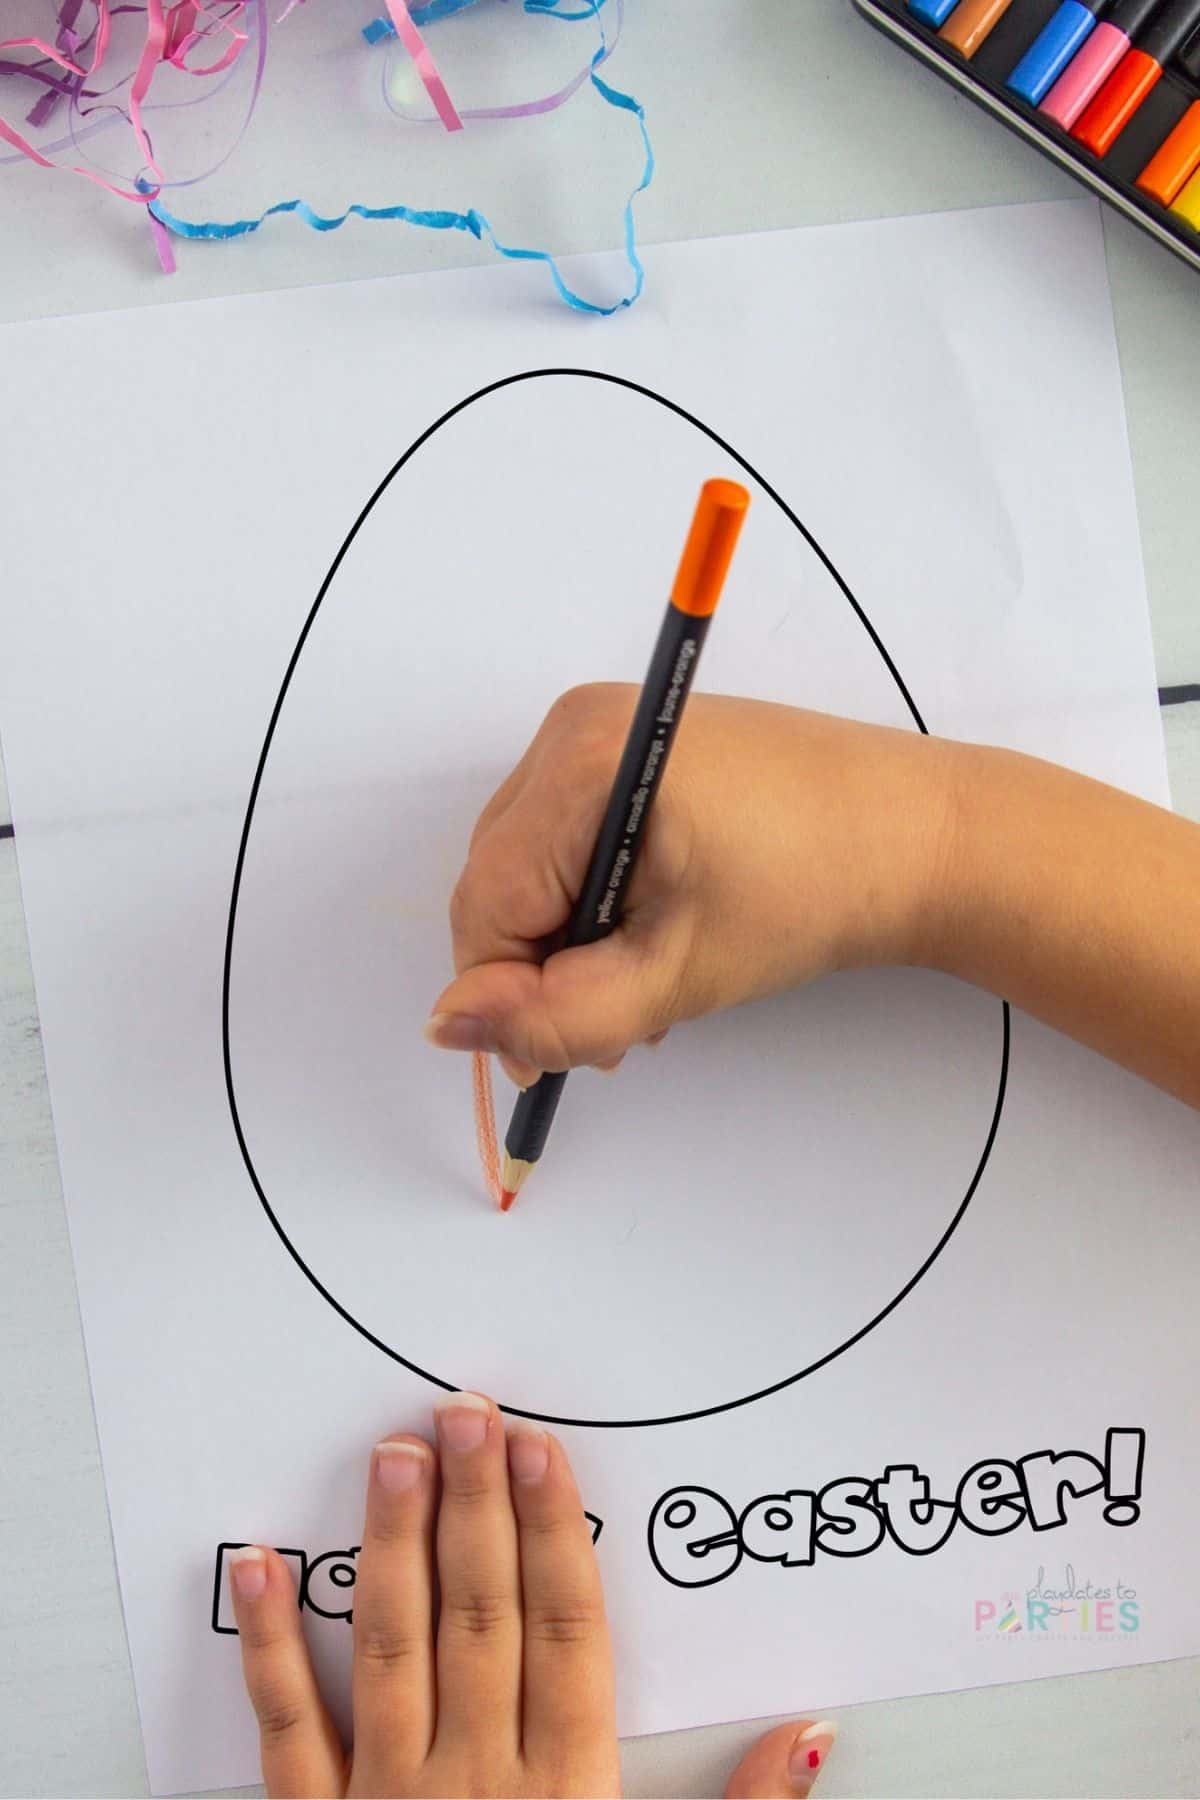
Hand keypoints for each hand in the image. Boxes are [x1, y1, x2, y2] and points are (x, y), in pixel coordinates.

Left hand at [228, 1393, 618, 1797]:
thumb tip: (776, 1746)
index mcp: (564, 1787)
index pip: (563, 1627)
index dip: (551, 1527)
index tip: (537, 1449)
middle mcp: (477, 1781)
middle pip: (481, 1611)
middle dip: (476, 1501)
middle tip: (464, 1415)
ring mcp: (393, 1798)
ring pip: (393, 1644)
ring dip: (396, 1539)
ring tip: (396, 1456)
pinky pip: (290, 1729)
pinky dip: (271, 1644)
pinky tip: (262, 1569)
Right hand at [426, 685, 954, 1084]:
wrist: (921, 836)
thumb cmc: (817, 890)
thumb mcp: (678, 976)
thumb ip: (556, 1015)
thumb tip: (444, 1028)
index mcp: (584, 761)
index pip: (486, 903)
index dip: (507, 995)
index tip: (555, 1059)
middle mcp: (577, 726)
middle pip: (499, 881)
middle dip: (542, 972)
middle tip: (616, 1035)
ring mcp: (602, 729)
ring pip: (530, 869)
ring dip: (569, 946)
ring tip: (646, 995)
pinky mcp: (630, 746)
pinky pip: (566, 841)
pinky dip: (593, 903)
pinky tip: (651, 939)